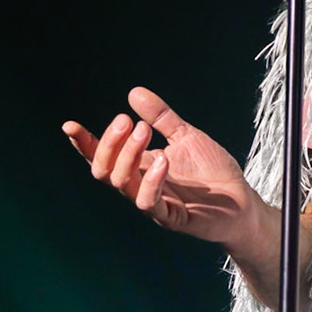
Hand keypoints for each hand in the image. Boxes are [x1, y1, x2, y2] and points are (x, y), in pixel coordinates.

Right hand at [63, 87, 262, 245]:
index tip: (69, 125)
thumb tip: (134, 92)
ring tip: (144, 130)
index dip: (84, 144)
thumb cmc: (212, 173)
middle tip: (126, 120)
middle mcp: (139, 187)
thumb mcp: (186, 135)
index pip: (102, 158)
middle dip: (108, 144)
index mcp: (139, 168)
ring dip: (129, 155)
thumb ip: (161, 117)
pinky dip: (151, 181)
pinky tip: (163, 160)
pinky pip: (149, 203)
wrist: (242, 202)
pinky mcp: (172, 218)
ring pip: (121, 184)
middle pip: (103, 171)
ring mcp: (154, 204)